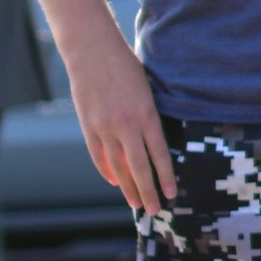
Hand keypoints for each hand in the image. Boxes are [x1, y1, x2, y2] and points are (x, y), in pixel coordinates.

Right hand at [61, 25, 174, 211]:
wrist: (92, 50)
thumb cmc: (125, 66)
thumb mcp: (146, 91)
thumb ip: (149, 119)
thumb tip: (153, 146)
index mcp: (146, 114)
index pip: (160, 155)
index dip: (166, 177)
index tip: (172, 194)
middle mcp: (126, 125)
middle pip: (140, 168)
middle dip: (149, 192)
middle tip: (155, 210)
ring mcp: (105, 127)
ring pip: (119, 167)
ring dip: (128, 188)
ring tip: (136, 204)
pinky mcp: (88, 126)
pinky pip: (99, 156)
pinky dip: (107, 171)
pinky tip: (115, 182)